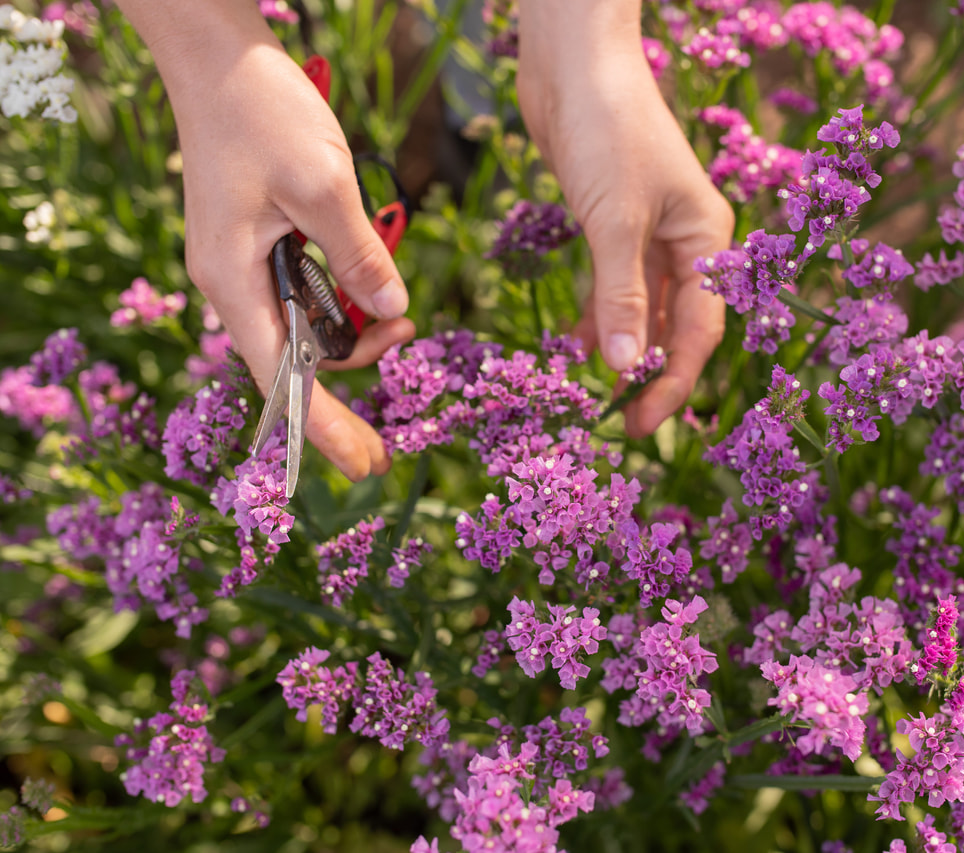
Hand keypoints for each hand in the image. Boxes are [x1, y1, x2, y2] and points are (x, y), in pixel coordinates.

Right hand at [118, 1, 413, 482]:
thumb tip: (394, 313)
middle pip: (301, 360)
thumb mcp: (324, 185)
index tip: (365, 464)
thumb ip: (360, 255)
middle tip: (403, 371)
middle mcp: (236, 286)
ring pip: (312, 327)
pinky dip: (349, 297)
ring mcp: (249, 268)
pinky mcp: (265, 248)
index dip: (323, 427)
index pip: (282, 379)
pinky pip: (312, 294)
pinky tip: (377, 283)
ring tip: (401, 313)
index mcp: (235, 283)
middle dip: (356, 372)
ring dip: (359, 329)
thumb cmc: (262, 116)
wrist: (222, 62)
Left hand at [517, 1, 732, 436]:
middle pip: (677, 326)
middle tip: (620, 421)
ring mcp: (649, 233)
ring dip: (623, 348)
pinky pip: (615, 285)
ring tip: (595, 391)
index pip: (701, 332)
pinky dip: (601, 314)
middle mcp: (688, 241)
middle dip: (651, 373)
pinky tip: (580, 342)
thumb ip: (621, 298)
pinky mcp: (612, 222)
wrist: (572, 60)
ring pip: (644, 309)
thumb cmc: (608, 129)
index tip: (642, 424)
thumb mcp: (615, 221)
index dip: (674, 383)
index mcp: (709, 240)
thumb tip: (627, 371)